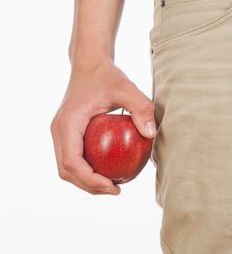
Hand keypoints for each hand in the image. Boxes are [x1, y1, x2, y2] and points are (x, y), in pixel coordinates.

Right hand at [50, 57, 156, 195]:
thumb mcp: (126, 88)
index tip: (113, 186)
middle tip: (117, 189)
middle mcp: (59, 131)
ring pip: (67, 168)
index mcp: (67, 124)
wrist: (89, 65)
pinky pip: (73, 159)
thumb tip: (150, 134)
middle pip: (67, 171)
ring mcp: (60, 134)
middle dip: (89, 186)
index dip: (90, 180)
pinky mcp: (66, 134)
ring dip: (86, 181)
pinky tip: (107, 170)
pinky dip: (87, 171)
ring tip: (112, 184)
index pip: (72, 162)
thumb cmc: (106, 76)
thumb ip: (140, 108)